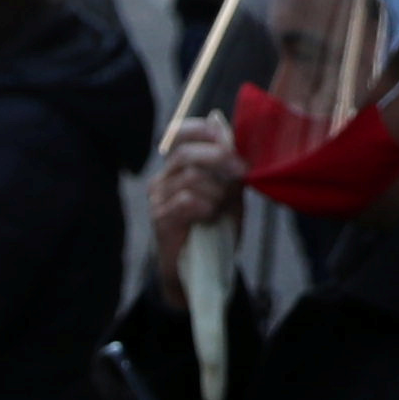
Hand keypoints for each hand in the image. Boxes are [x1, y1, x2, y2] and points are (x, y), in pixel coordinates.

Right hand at [143, 114, 242, 286]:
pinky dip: (206, 206)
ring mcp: (157, 199)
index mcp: (177, 169)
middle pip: (185, 154)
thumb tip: (233, 139)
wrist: (198, 268)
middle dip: (218, 159)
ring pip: (190, 178)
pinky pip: (186, 200)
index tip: (228, 142)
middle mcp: (162, 180)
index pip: (179, 135)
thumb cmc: (213, 228)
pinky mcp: (159, 218)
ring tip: (220, 207)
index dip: (201, 131)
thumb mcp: (229, 193)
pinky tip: (208, 217)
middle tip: (241, 171)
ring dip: (216, 191)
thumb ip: (229, 169)